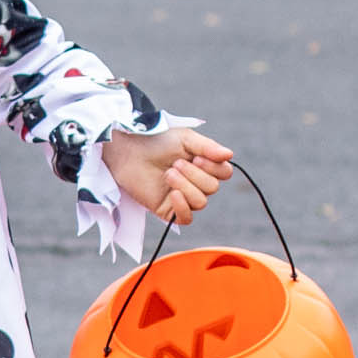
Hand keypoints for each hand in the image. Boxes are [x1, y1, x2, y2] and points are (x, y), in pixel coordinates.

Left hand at [101, 127, 233, 226]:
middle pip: (212, 188)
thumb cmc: (155, 140)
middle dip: (195, 175)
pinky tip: (173, 195)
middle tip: (175, 164)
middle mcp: (196, 182)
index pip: (224, 173)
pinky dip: (183, 207)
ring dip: (185, 186)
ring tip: (168, 174)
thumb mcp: (185, 138)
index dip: (215, 167)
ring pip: (200, 202)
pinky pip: (186, 218)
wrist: (128, 150)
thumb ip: (208, 147)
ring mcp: (182, 197)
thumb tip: (230, 155)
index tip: (197, 157)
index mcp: (203, 165)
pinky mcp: (167, 209)